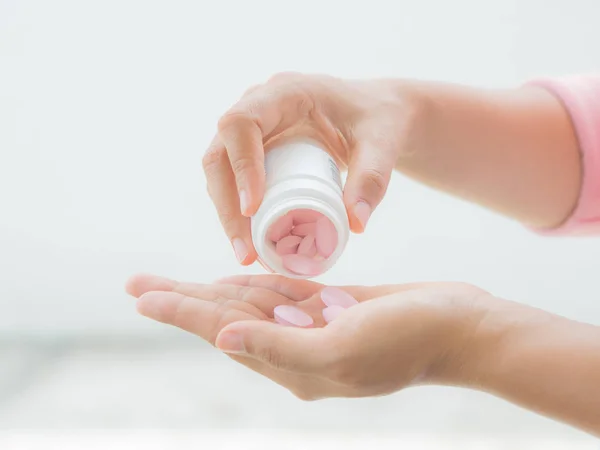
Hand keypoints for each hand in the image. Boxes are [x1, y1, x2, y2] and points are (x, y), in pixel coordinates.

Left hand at [126, 273, 490, 399]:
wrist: (460, 327)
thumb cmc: (409, 339)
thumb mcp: (343, 348)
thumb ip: (281, 348)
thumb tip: (222, 342)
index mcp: (294, 365)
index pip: (223, 333)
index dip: (181, 312)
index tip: (141, 296)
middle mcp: (296, 350)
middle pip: (225, 319)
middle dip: (181, 300)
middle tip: (138, 285)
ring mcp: (314, 328)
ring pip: (249, 306)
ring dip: (210, 292)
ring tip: (173, 284)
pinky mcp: (332, 308)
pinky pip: (282, 296)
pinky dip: (254, 286)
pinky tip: (232, 281)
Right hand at [203, 73, 423, 263]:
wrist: (377, 115)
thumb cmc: (380, 120)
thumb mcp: (383, 144)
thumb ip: (373, 178)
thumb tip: (355, 224)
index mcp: (286, 92)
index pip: (243, 123)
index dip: (241, 165)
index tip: (253, 208)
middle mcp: (260, 106)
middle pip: (220, 152)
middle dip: (227, 205)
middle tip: (246, 250)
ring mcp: (254, 129)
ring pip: (221, 171)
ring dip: (227, 214)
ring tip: (248, 255)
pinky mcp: (255, 149)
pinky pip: (233, 180)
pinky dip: (237, 212)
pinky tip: (251, 243)